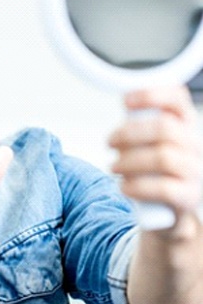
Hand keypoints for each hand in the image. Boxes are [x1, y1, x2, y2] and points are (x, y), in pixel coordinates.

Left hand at [109, 86, 202, 226]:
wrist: (168, 209)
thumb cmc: (153, 169)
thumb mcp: (147, 142)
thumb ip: (138, 124)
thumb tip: (124, 106)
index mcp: (184, 125)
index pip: (177, 98)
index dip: (151, 95)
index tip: (125, 101)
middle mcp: (194, 145)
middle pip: (165, 128)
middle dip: (129, 133)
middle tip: (109, 142)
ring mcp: (195, 171)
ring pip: (163, 157)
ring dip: (129, 161)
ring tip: (114, 166)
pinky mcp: (189, 197)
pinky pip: (164, 188)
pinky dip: (137, 186)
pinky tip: (124, 186)